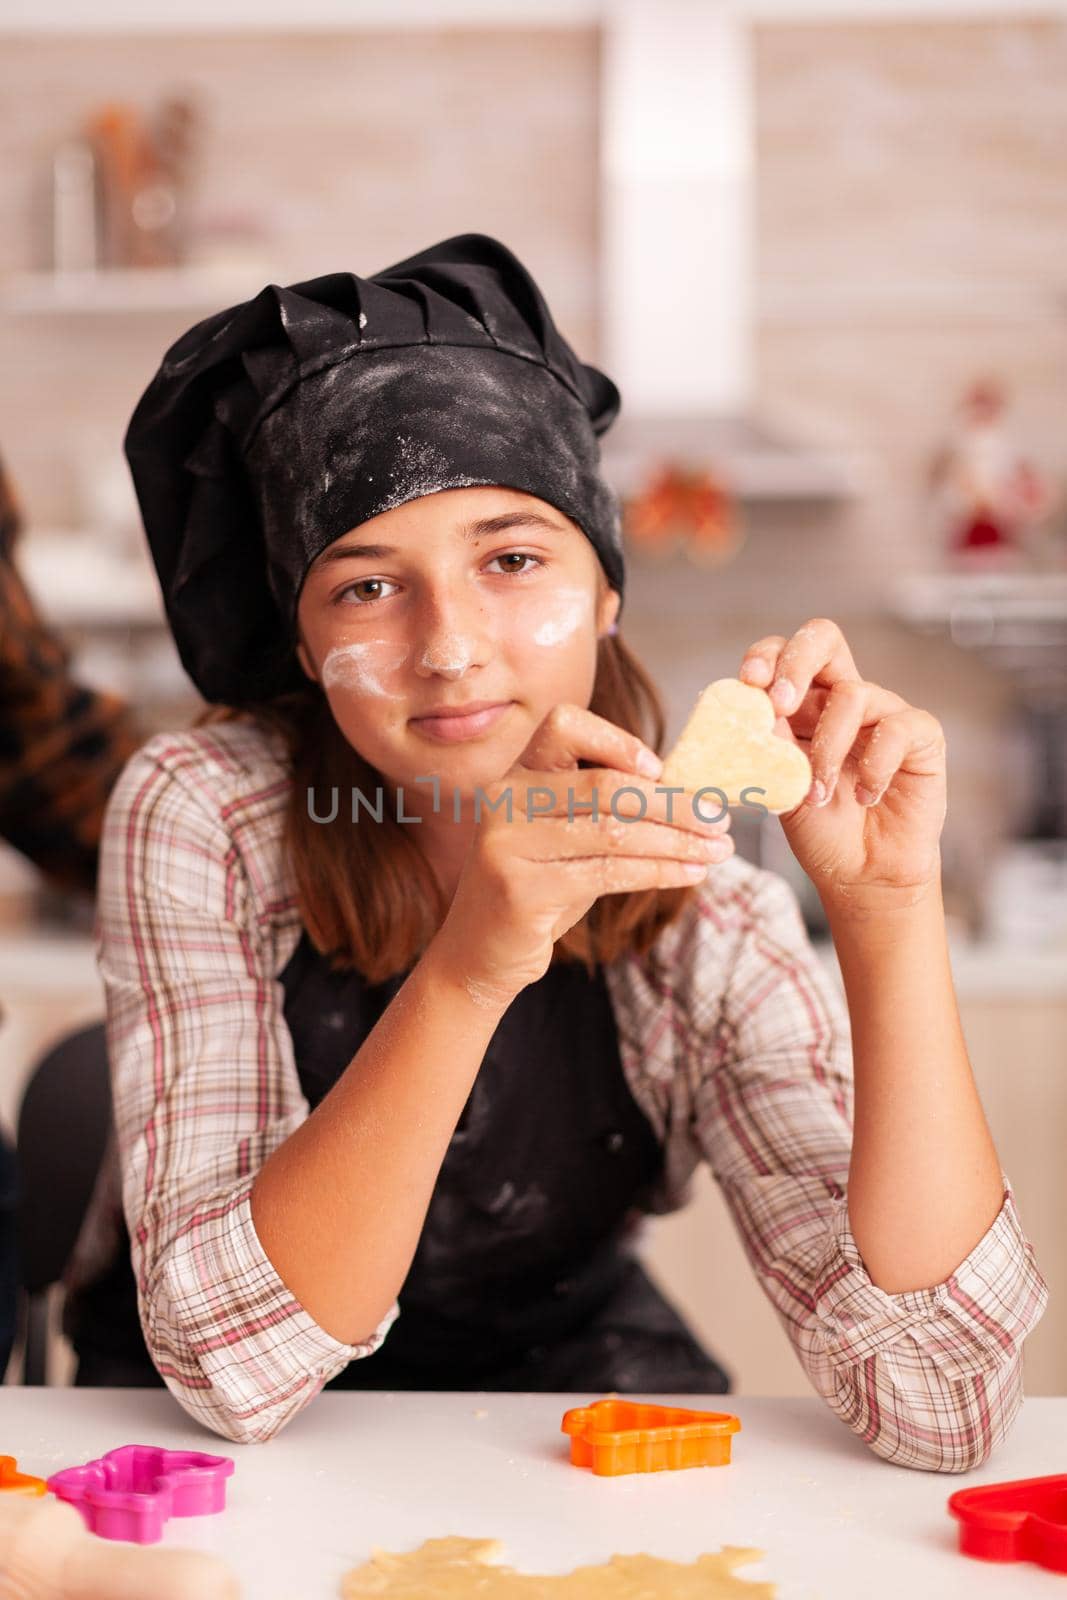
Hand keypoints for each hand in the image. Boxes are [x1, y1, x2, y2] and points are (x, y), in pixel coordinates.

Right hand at [430, 703, 733, 1006]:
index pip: (564, 725)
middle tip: (719, 819)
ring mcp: (508, 844)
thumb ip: (604, 807)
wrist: (480, 951)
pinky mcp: (521, 889)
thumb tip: (688, 793)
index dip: (616, 740)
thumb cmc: (536, 886)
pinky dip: (660, 872)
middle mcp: (505, 799)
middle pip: (604, 785)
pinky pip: (609, 873)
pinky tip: (689, 875)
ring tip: (718, 850)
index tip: (660, 769)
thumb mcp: (563, 836)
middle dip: (673, 803)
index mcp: (516, 775)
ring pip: (614, 832)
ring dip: (677, 842)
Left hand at [738, 618, 946, 914]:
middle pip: (824, 639)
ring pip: (852, 695)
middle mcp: (843, 699)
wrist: (862, 875)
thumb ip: (768, 745)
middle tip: (780, 703)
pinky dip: (875, 766)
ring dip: (828, 749)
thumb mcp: (781, 786)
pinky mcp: (922, 737)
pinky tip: (867, 798)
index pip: (783, 654)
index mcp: (803, 704)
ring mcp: (883, 714)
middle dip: (796, 662)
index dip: (766, 656)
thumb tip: (751, 706)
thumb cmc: (821, 830)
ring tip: (819, 794)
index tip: (749, 682)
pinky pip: (897, 729)